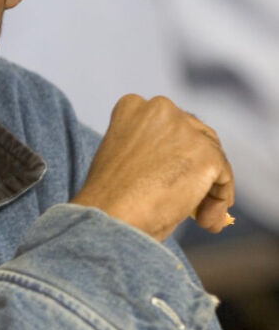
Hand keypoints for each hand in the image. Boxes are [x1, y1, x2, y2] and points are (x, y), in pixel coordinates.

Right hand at [71, 94, 233, 241]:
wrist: (107, 218)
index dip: (174, 152)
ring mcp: (185, 130)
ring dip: (209, 187)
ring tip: (199, 217)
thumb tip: (184, 169)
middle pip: (196, 134)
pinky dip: (219, 201)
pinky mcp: (206, 155)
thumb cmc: (106, 201)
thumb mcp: (123, 160)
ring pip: (213, 156)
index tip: (167, 182)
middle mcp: (160, 109)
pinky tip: (204, 221)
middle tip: (192, 202)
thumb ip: (150, 151)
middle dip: (197, 167)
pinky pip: (224, 178)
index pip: (167, 124)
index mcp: (132, 107)